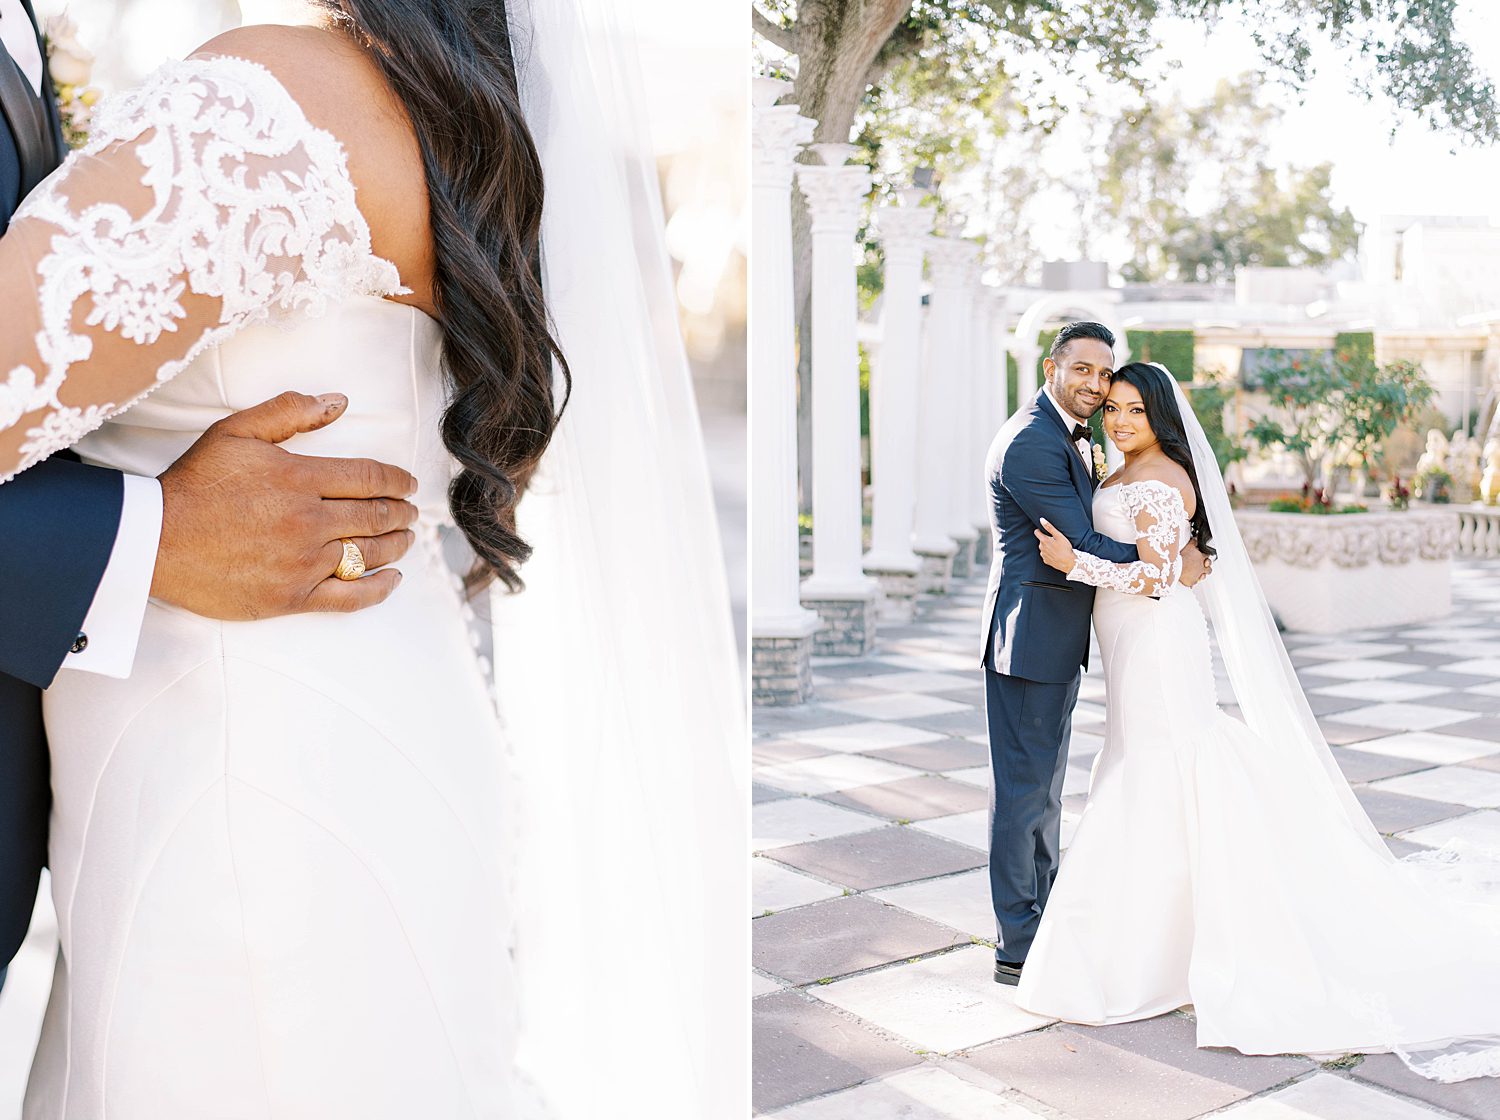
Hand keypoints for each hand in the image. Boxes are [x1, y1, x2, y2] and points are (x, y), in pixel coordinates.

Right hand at [151, 392, 419, 618]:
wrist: (155, 540)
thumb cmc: (195, 484)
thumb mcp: (236, 432)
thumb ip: (289, 412)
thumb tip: (338, 401)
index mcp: (300, 478)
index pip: (370, 477)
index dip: (398, 480)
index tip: (409, 484)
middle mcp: (309, 521)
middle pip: (376, 516)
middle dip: (401, 512)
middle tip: (411, 512)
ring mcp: (304, 562)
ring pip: (369, 554)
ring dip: (397, 545)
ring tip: (406, 539)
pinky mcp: (293, 596)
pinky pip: (350, 597)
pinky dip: (379, 589)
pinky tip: (393, 580)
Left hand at [1034, 518, 1075, 573]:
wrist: (1068, 563)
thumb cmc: (1065, 548)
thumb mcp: (1059, 536)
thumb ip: (1049, 527)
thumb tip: (1041, 520)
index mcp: (1043, 541)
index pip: (1036, 532)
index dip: (1040, 530)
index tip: (1045, 531)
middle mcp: (1041, 548)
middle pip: (1041, 540)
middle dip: (1046, 539)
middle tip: (1055, 541)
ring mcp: (1043, 555)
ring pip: (1043, 548)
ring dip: (1048, 547)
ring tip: (1057, 548)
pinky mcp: (1046, 561)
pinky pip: (1046, 555)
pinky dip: (1049, 554)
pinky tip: (1056, 554)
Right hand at [1179, 540, 1210, 585]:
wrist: (1176, 567)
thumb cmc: (1182, 558)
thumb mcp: (1189, 547)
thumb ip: (1193, 543)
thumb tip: (1195, 539)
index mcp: (1201, 558)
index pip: (1207, 557)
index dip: (1206, 557)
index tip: (1205, 557)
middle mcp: (1201, 568)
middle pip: (1208, 568)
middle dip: (1207, 567)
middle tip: (1204, 566)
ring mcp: (1197, 575)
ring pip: (1203, 576)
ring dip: (1202, 575)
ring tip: (1199, 574)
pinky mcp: (1192, 582)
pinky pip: (1194, 583)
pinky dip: (1193, 582)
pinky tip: (1191, 582)